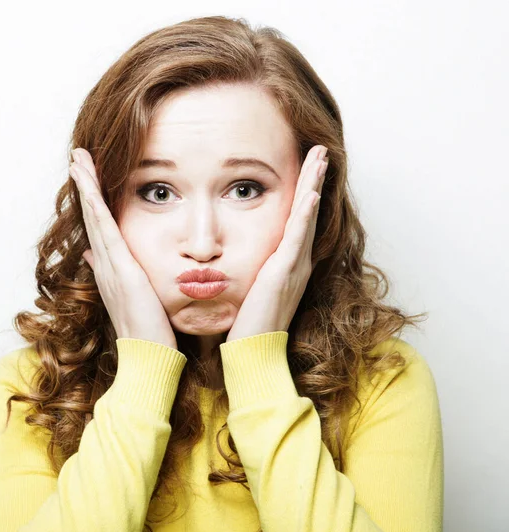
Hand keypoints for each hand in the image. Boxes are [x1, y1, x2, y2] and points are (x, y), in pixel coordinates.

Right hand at [69, 148, 177, 350]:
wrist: (148, 356)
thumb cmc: (149, 329)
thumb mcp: (132, 297)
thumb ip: (116, 275)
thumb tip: (95, 256)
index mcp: (112, 270)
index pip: (100, 228)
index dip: (94, 202)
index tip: (89, 178)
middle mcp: (106, 265)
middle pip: (93, 217)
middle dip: (85, 185)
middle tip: (78, 158)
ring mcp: (110, 266)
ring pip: (95, 218)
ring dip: (86, 187)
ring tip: (79, 160)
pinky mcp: (120, 269)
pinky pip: (105, 230)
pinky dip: (95, 206)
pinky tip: (89, 185)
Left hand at [225, 145, 327, 342]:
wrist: (253, 351)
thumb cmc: (249, 324)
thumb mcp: (252, 289)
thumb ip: (254, 270)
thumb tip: (240, 257)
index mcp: (288, 264)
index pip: (298, 220)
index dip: (305, 192)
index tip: (307, 167)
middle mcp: (296, 262)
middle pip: (308, 212)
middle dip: (315, 179)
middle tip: (321, 150)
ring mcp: (294, 267)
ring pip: (306, 218)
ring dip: (314, 186)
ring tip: (321, 158)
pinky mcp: (284, 274)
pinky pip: (296, 239)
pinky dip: (305, 216)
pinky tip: (311, 195)